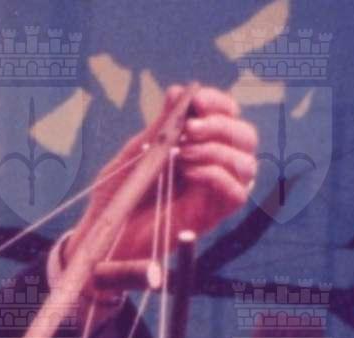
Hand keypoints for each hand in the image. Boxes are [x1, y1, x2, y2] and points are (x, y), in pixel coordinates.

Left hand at [66, 84, 257, 273]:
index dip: (218, 103)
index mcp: (201, 144)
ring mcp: (217, 191)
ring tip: (181, 153)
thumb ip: (162, 125)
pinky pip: (236, 192)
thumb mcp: (139, 150)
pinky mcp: (214, 216)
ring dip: (217, 150)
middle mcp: (216, 165)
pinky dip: (215, 175)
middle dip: (221, 125)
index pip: (228, 116)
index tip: (196, 100)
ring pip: (246, 163)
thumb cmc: (120, 192)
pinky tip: (188, 173)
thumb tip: (180, 91)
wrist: (107, 231)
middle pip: (246, 136)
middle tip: (190, 128)